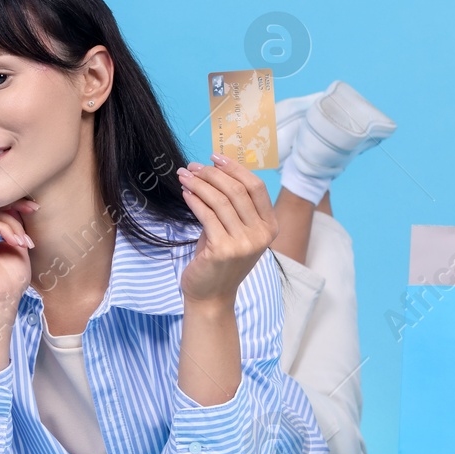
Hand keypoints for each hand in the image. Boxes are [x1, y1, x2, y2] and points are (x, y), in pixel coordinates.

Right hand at [0, 179, 39, 313]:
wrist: (3, 300)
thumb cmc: (11, 278)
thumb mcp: (17, 242)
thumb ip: (13, 222)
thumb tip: (17, 202)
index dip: (11, 201)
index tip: (33, 207)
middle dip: (14, 204)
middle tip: (33, 210)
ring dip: (12, 222)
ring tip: (24, 241)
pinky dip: (4, 229)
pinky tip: (16, 242)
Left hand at [176, 153, 276, 306]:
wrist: (211, 295)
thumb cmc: (219, 260)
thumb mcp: (233, 230)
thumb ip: (231, 205)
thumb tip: (213, 171)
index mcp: (269, 227)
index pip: (256, 187)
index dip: (235, 168)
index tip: (215, 158)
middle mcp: (261, 235)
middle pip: (237, 190)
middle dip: (212, 174)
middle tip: (192, 166)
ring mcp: (244, 243)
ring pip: (220, 200)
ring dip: (199, 184)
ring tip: (184, 176)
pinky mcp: (224, 249)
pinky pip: (207, 215)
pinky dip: (194, 200)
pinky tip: (186, 193)